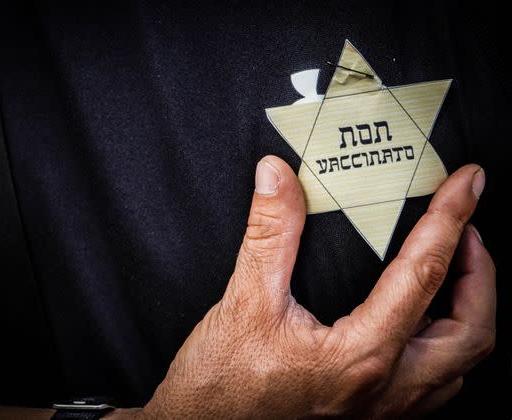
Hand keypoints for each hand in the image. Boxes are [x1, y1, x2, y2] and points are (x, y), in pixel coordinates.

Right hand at [138, 156, 495, 417]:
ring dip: (469, 311)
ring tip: (454, 271)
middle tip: (467, 231)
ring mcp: (380, 410)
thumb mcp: (245, 299)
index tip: (466, 184)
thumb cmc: (221, 381)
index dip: (449, 219)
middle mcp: (382, 389)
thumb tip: (276, 177)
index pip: (422, 274)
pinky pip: (435, 385)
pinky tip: (422, 325)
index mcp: (359, 356)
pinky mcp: (369, 416)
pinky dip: (445, 345)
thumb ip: (269, 233)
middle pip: (470, 332)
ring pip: (459, 364)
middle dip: (481, 274)